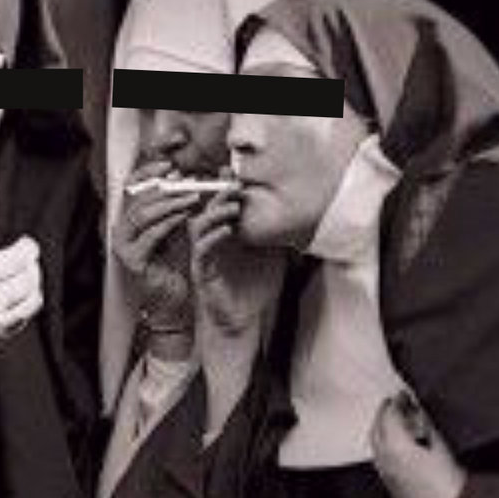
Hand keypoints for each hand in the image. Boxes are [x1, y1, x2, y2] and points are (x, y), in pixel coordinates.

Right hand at [0, 237, 41, 376]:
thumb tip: (14, 254)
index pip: (17, 259)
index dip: (28, 249)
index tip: (28, 245)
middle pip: (29, 278)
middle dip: (32, 265)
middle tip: (28, 260)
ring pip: (32, 300)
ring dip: (34, 285)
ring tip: (26, 278)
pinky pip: (22, 319)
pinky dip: (24, 306)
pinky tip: (17, 298)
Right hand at [113, 158, 197, 329]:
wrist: (172, 299)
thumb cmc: (174, 264)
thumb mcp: (175, 228)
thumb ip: (174, 207)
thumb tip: (184, 178)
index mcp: (127, 220)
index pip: (130, 189)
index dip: (147, 173)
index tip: (168, 165)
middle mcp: (120, 231)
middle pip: (138, 199)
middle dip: (166, 188)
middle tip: (189, 183)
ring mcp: (123, 246)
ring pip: (142, 214)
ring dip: (169, 203)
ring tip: (192, 199)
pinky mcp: (131, 261)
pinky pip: (150, 235)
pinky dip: (169, 223)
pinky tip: (185, 217)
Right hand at [188, 188, 284, 338]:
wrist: (243, 321)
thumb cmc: (255, 290)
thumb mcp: (274, 257)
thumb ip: (279, 238)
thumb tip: (300, 219)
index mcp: (226, 236)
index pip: (221, 206)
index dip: (226, 190)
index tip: (237, 176)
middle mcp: (212, 243)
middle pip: (207, 210)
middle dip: (219, 195)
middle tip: (235, 184)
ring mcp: (205, 257)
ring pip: (198, 226)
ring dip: (214, 213)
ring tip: (232, 205)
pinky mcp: (202, 272)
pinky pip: (201, 250)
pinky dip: (212, 238)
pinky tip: (228, 230)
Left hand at [371, 392, 466, 497]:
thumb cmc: (453, 490)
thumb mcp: (444, 448)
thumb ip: (430, 427)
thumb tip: (423, 415)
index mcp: (396, 449)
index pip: (388, 416)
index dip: (395, 403)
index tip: (401, 396)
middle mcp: (386, 463)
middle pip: (377, 431)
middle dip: (384, 416)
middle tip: (395, 406)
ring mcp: (388, 478)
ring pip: (378, 448)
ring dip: (384, 433)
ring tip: (400, 426)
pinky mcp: (394, 491)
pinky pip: (384, 464)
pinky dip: (389, 451)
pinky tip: (403, 451)